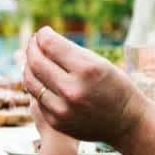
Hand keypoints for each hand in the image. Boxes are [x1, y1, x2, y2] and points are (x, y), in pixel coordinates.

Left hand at [24, 27, 148, 144]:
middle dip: (32, 48)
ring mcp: (62, 109)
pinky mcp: (56, 121)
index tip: (43, 32)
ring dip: (28, 66)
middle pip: (36, 62)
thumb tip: (42, 40)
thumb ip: (71, 52)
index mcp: (87, 69)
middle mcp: (72, 89)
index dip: (43, 35)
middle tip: (33, 43)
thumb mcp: (100, 63)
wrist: (126, 122)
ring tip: (33, 59)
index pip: (50, 44)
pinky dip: (36, 84)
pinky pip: (36, 98)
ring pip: (30, 81)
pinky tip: (40, 78)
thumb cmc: (116, 87)